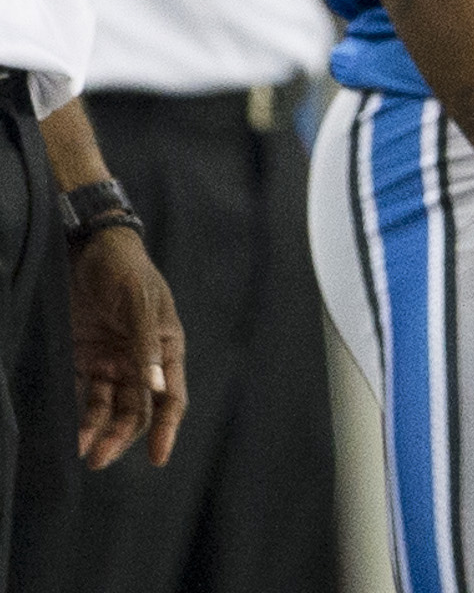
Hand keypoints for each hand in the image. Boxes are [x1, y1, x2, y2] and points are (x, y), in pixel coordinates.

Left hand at [68, 224, 186, 467]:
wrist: (88, 246)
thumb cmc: (125, 269)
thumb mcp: (140, 302)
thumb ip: (146, 346)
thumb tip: (156, 389)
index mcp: (165, 346)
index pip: (170, 395)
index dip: (166, 427)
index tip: (158, 457)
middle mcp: (140, 360)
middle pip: (137, 409)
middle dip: (122, 436)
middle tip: (100, 458)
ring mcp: (111, 360)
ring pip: (110, 408)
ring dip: (99, 431)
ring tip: (84, 452)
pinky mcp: (84, 358)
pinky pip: (83, 396)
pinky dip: (79, 416)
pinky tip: (72, 434)